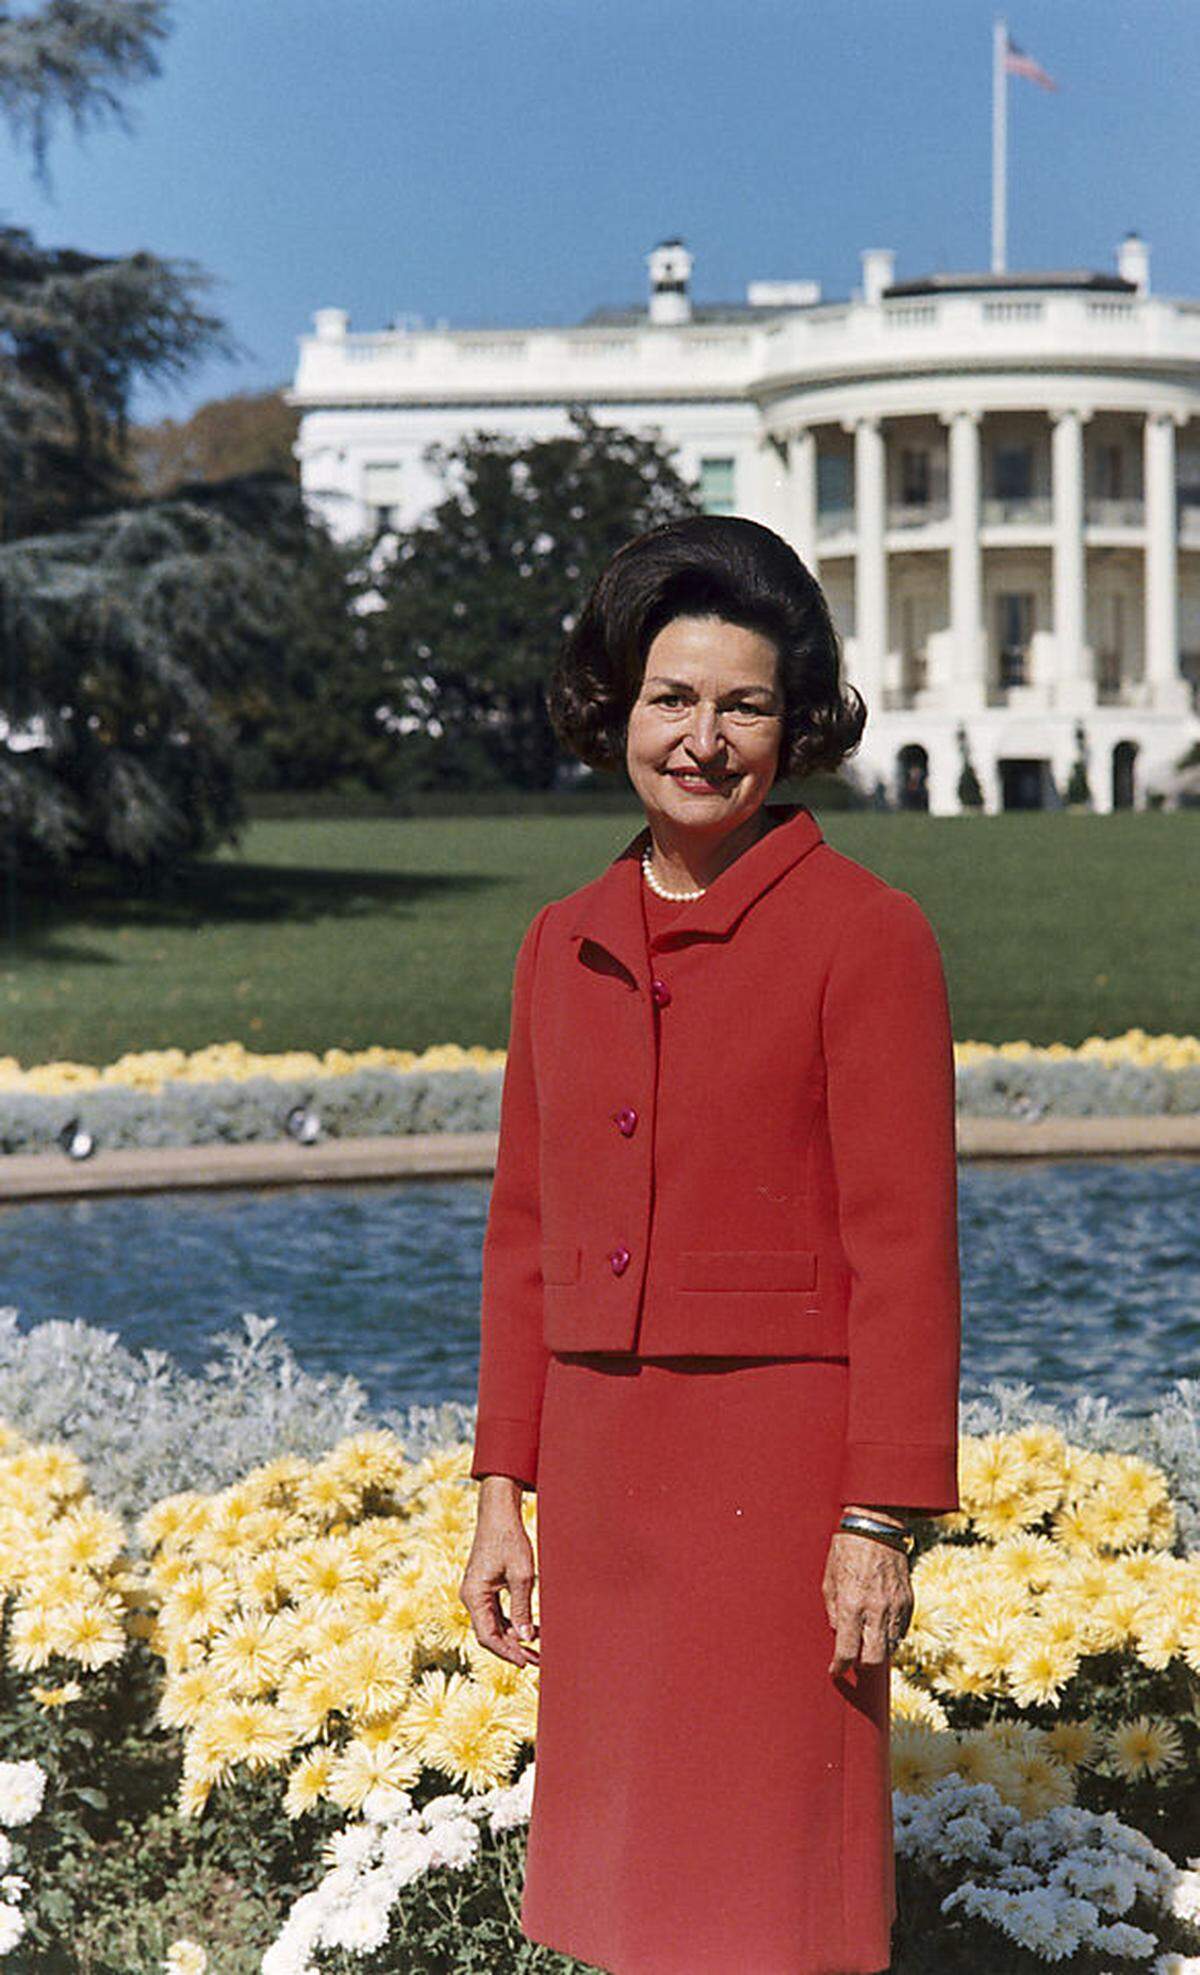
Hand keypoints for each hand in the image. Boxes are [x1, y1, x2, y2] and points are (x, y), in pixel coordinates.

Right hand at [459, 1479, 539, 1667]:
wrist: (498, 1514)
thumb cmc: (509, 1540)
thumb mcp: (522, 1575)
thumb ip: (522, 1608)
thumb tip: (526, 1638)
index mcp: (474, 1595)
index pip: (487, 1636)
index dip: (507, 1652)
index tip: (526, 1662)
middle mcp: (471, 1597)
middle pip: (489, 1634)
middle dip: (512, 1649)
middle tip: (537, 1660)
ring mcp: (476, 1593)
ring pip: (494, 1625)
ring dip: (514, 1637)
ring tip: (538, 1649)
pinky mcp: (484, 1588)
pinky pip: (496, 1613)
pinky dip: (512, 1622)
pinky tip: (531, 1629)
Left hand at [822, 1528, 912, 1677]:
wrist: (877, 1524)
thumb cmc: (847, 1548)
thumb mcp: (829, 1577)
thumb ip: (834, 1609)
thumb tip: (839, 1632)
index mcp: (852, 1603)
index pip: (847, 1650)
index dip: (839, 1667)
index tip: (835, 1671)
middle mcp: (875, 1608)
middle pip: (874, 1658)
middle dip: (862, 1666)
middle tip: (852, 1659)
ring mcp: (895, 1605)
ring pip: (890, 1647)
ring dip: (877, 1650)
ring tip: (866, 1642)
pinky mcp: (908, 1600)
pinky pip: (902, 1630)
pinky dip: (891, 1635)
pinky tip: (880, 1628)